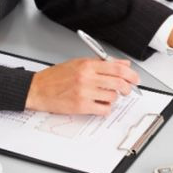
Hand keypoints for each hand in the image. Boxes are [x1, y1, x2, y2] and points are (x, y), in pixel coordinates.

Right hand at [25, 58, 140, 115]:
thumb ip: (103, 63)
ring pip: (113, 97)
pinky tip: (99, 105)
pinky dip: (105, 109)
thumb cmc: (56, 77)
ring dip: (113, 98)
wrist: (36, 89)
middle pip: (119, 83)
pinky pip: (104, 109)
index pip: (118, 69)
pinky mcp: (81, 106)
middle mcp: (87, 77)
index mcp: (88, 65)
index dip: (131, 75)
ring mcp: (84, 92)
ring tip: (104, 96)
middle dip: (127, 88)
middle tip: (126, 90)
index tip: (135, 79)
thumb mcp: (79, 63)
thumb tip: (123, 64)